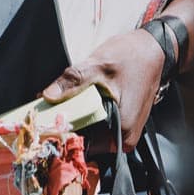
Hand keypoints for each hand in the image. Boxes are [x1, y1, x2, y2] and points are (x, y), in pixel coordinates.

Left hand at [41, 27, 165, 149]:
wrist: (153, 49)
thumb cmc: (133, 58)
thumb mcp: (100, 66)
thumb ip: (74, 81)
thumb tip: (48, 95)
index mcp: (122, 133)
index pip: (84, 145)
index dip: (61, 135)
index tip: (40, 125)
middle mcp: (123, 139)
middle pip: (84, 139)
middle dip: (62, 126)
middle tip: (41, 112)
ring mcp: (120, 131)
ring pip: (87, 131)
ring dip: (70, 119)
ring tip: (51, 106)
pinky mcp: (116, 120)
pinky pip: (93, 122)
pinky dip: (79, 113)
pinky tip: (68, 101)